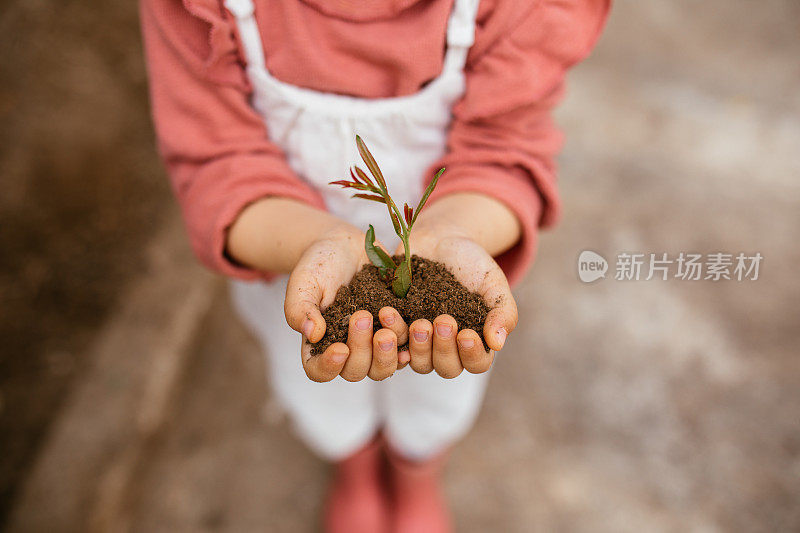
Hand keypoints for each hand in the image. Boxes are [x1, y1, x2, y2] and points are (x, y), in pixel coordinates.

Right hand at [284, 225, 407, 381]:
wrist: (347, 246)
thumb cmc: (319, 265)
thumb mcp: (304, 282)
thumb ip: (301, 308)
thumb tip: (313, 334)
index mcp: (318, 345)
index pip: (318, 371)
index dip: (329, 368)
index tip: (340, 349)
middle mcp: (347, 351)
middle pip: (356, 371)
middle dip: (362, 350)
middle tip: (362, 317)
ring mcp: (373, 344)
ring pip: (383, 366)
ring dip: (388, 350)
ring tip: (387, 315)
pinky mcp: (395, 331)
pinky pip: (406, 348)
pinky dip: (411, 342)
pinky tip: (415, 328)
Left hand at [397, 225, 517, 377]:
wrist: (440, 239)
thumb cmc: (472, 263)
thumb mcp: (493, 283)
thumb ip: (503, 312)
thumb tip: (497, 344)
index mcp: (475, 341)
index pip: (477, 363)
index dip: (471, 355)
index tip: (466, 334)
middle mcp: (447, 347)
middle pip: (446, 367)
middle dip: (443, 348)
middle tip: (442, 321)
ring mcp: (420, 340)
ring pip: (418, 361)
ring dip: (417, 346)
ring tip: (418, 322)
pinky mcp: (397, 327)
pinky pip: (391, 343)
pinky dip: (392, 334)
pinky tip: (390, 315)